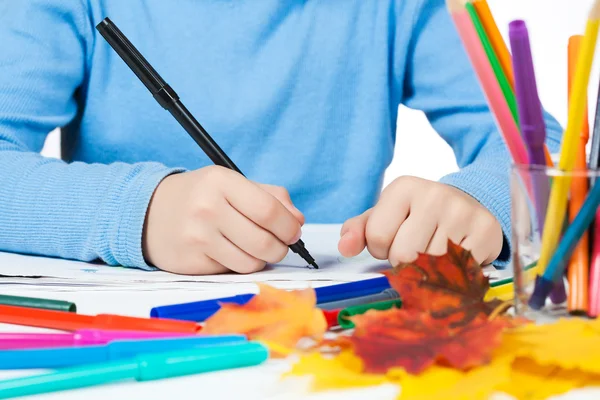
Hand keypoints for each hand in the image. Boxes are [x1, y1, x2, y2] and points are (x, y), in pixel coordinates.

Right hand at [143, 166, 304, 274]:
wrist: (149, 213)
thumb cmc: (200, 197)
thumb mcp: (231, 184)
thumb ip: (270, 197)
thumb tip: (298, 221)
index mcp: (221, 181)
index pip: (268, 210)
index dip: (289, 226)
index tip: (294, 231)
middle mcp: (207, 208)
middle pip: (264, 241)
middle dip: (281, 247)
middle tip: (280, 244)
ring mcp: (197, 237)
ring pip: (251, 262)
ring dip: (262, 259)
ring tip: (256, 248)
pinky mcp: (191, 262)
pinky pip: (233, 272)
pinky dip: (241, 265)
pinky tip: (233, 253)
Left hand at [338, 176, 502, 265]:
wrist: (467, 204)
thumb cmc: (417, 214)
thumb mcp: (385, 215)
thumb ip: (358, 230)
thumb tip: (345, 248)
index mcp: (404, 187)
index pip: (378, 237)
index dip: (381, 249)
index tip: (393, 239)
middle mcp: (434, 195)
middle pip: (404, 254)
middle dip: (403, 261)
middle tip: (415, 249)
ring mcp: (462, 213)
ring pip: (431, 266)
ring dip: (428, 269)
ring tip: (434, 251)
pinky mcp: (486, 231)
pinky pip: (458, 270)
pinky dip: (453, 272)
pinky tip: (455, 255)